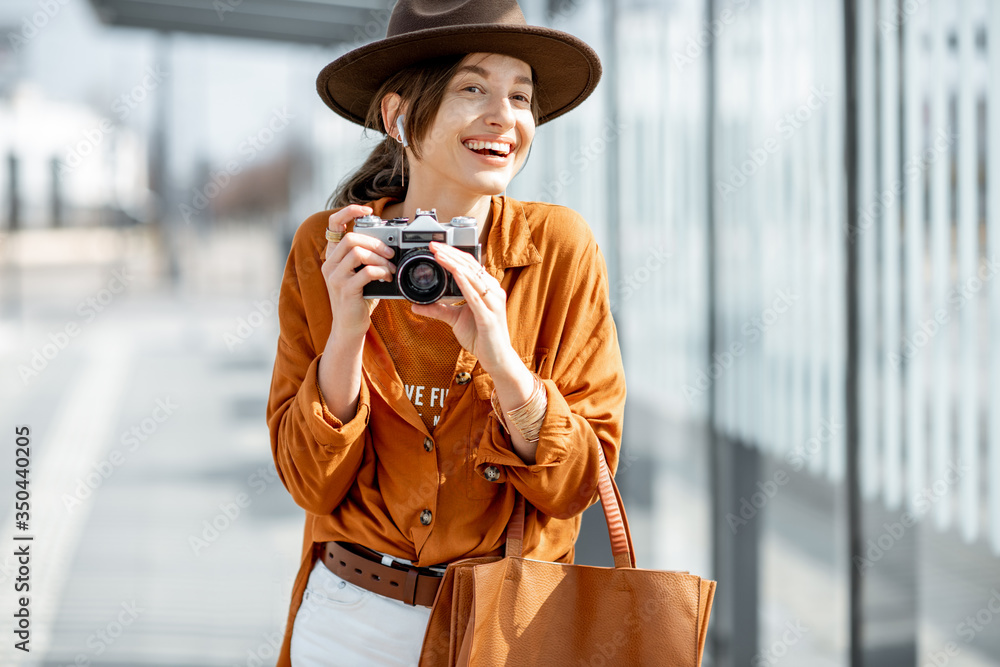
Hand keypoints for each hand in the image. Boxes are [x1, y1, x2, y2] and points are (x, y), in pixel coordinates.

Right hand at [321, 205, 395, 340]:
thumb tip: (390, 245)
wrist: (349, 327)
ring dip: (380, 258)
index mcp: (333, 256)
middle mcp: (330, 264)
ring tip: (390, 267)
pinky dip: (381, 272)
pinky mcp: (345, 290)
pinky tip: (387, 277)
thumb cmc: (359, 299)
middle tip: (390, 252)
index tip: (366, 210)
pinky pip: (366, 272)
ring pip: (357, 252)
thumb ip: (367, 258)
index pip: (334, 225)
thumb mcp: (361, 274)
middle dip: (376, 242)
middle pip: (350, 238)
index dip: (349, 212)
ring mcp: (335, 277)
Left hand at [411, 242, 513, 373]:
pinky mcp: (489, 316)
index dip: (453, 254)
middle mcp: (494, 291)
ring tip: (438, 255)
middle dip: (450, 253)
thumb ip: (439, 310)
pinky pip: (475, 295)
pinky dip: (464, 283)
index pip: (470, 264)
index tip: (436, 247)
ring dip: (454, 263)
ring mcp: (493, 303)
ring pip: (472, 276)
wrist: (497, 359)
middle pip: (471, 265)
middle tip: (433, 245)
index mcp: (488, 289)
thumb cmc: (482, 337)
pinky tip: (454, 273)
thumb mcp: (455, 319)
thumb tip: (416, 305)